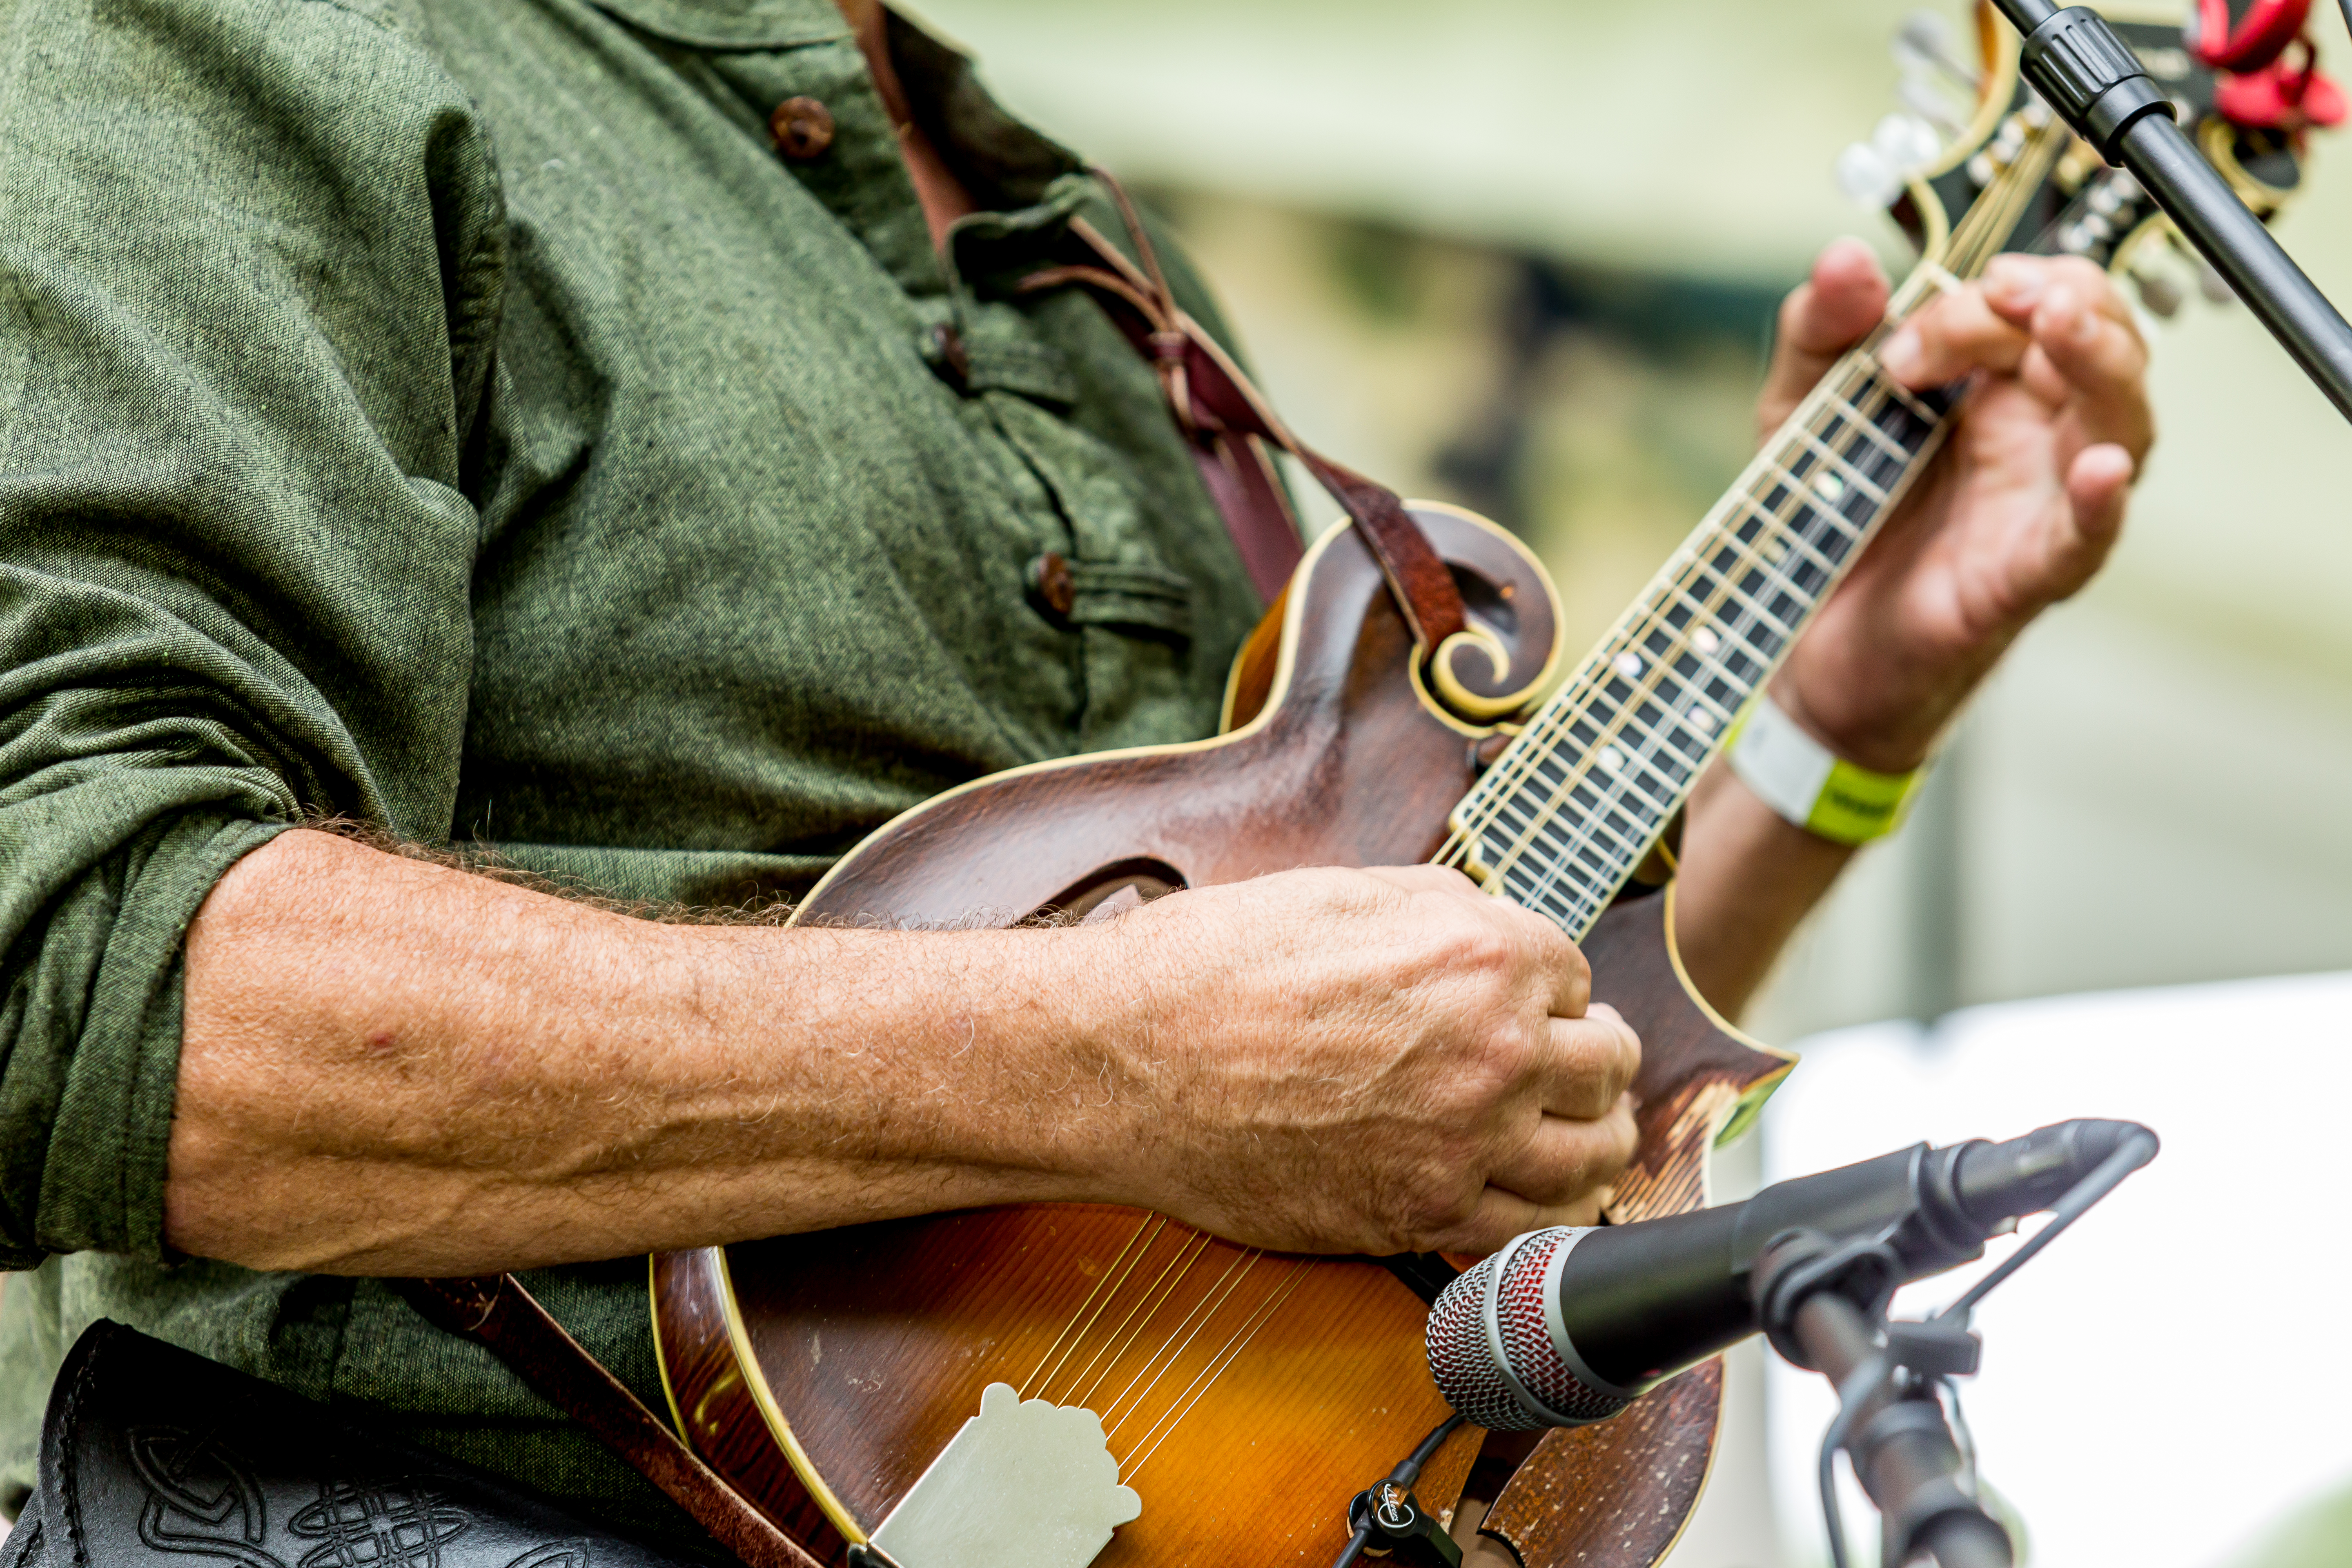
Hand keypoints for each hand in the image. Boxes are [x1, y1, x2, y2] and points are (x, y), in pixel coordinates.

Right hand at [1085, 866, 1639, 1255]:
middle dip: (1597, 1060)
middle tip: (1585, 1066)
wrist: (1126, 1060)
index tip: (1537, 1006)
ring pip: (1594, 1157)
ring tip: (1590, 1136)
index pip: (1577, 977)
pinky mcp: (1422, 1215)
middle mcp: (1494, 1048)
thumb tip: (1489, 925)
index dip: (1553, 990)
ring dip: (1600, 1142)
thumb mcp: (1342, 891)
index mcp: (1482, 953)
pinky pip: (1532, 1233)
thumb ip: (1440, 908)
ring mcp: (1464, 1141)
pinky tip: (1546, 1200)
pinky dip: (1552, 1218)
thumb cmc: (1212, 968)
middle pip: (1608, 1066)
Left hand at [1754, 240, 2152, 771]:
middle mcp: (2031, 434)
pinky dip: (2100, 503)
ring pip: (2119, 422)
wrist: (1808, 642)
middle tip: (2002, 295)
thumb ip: (1821, 331)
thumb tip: (1847, 259)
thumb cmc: (1831, 518)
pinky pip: (2085, 536)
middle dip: (2054, 302)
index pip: (2030, 303)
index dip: (1979, 299)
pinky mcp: (2025, 574)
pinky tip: (2099, 470)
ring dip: (2101, 363)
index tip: (1904, 332)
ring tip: (2064, 325)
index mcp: (1989, 383)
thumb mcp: (1802, 407)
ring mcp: (2038, 502)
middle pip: (2093, 343)